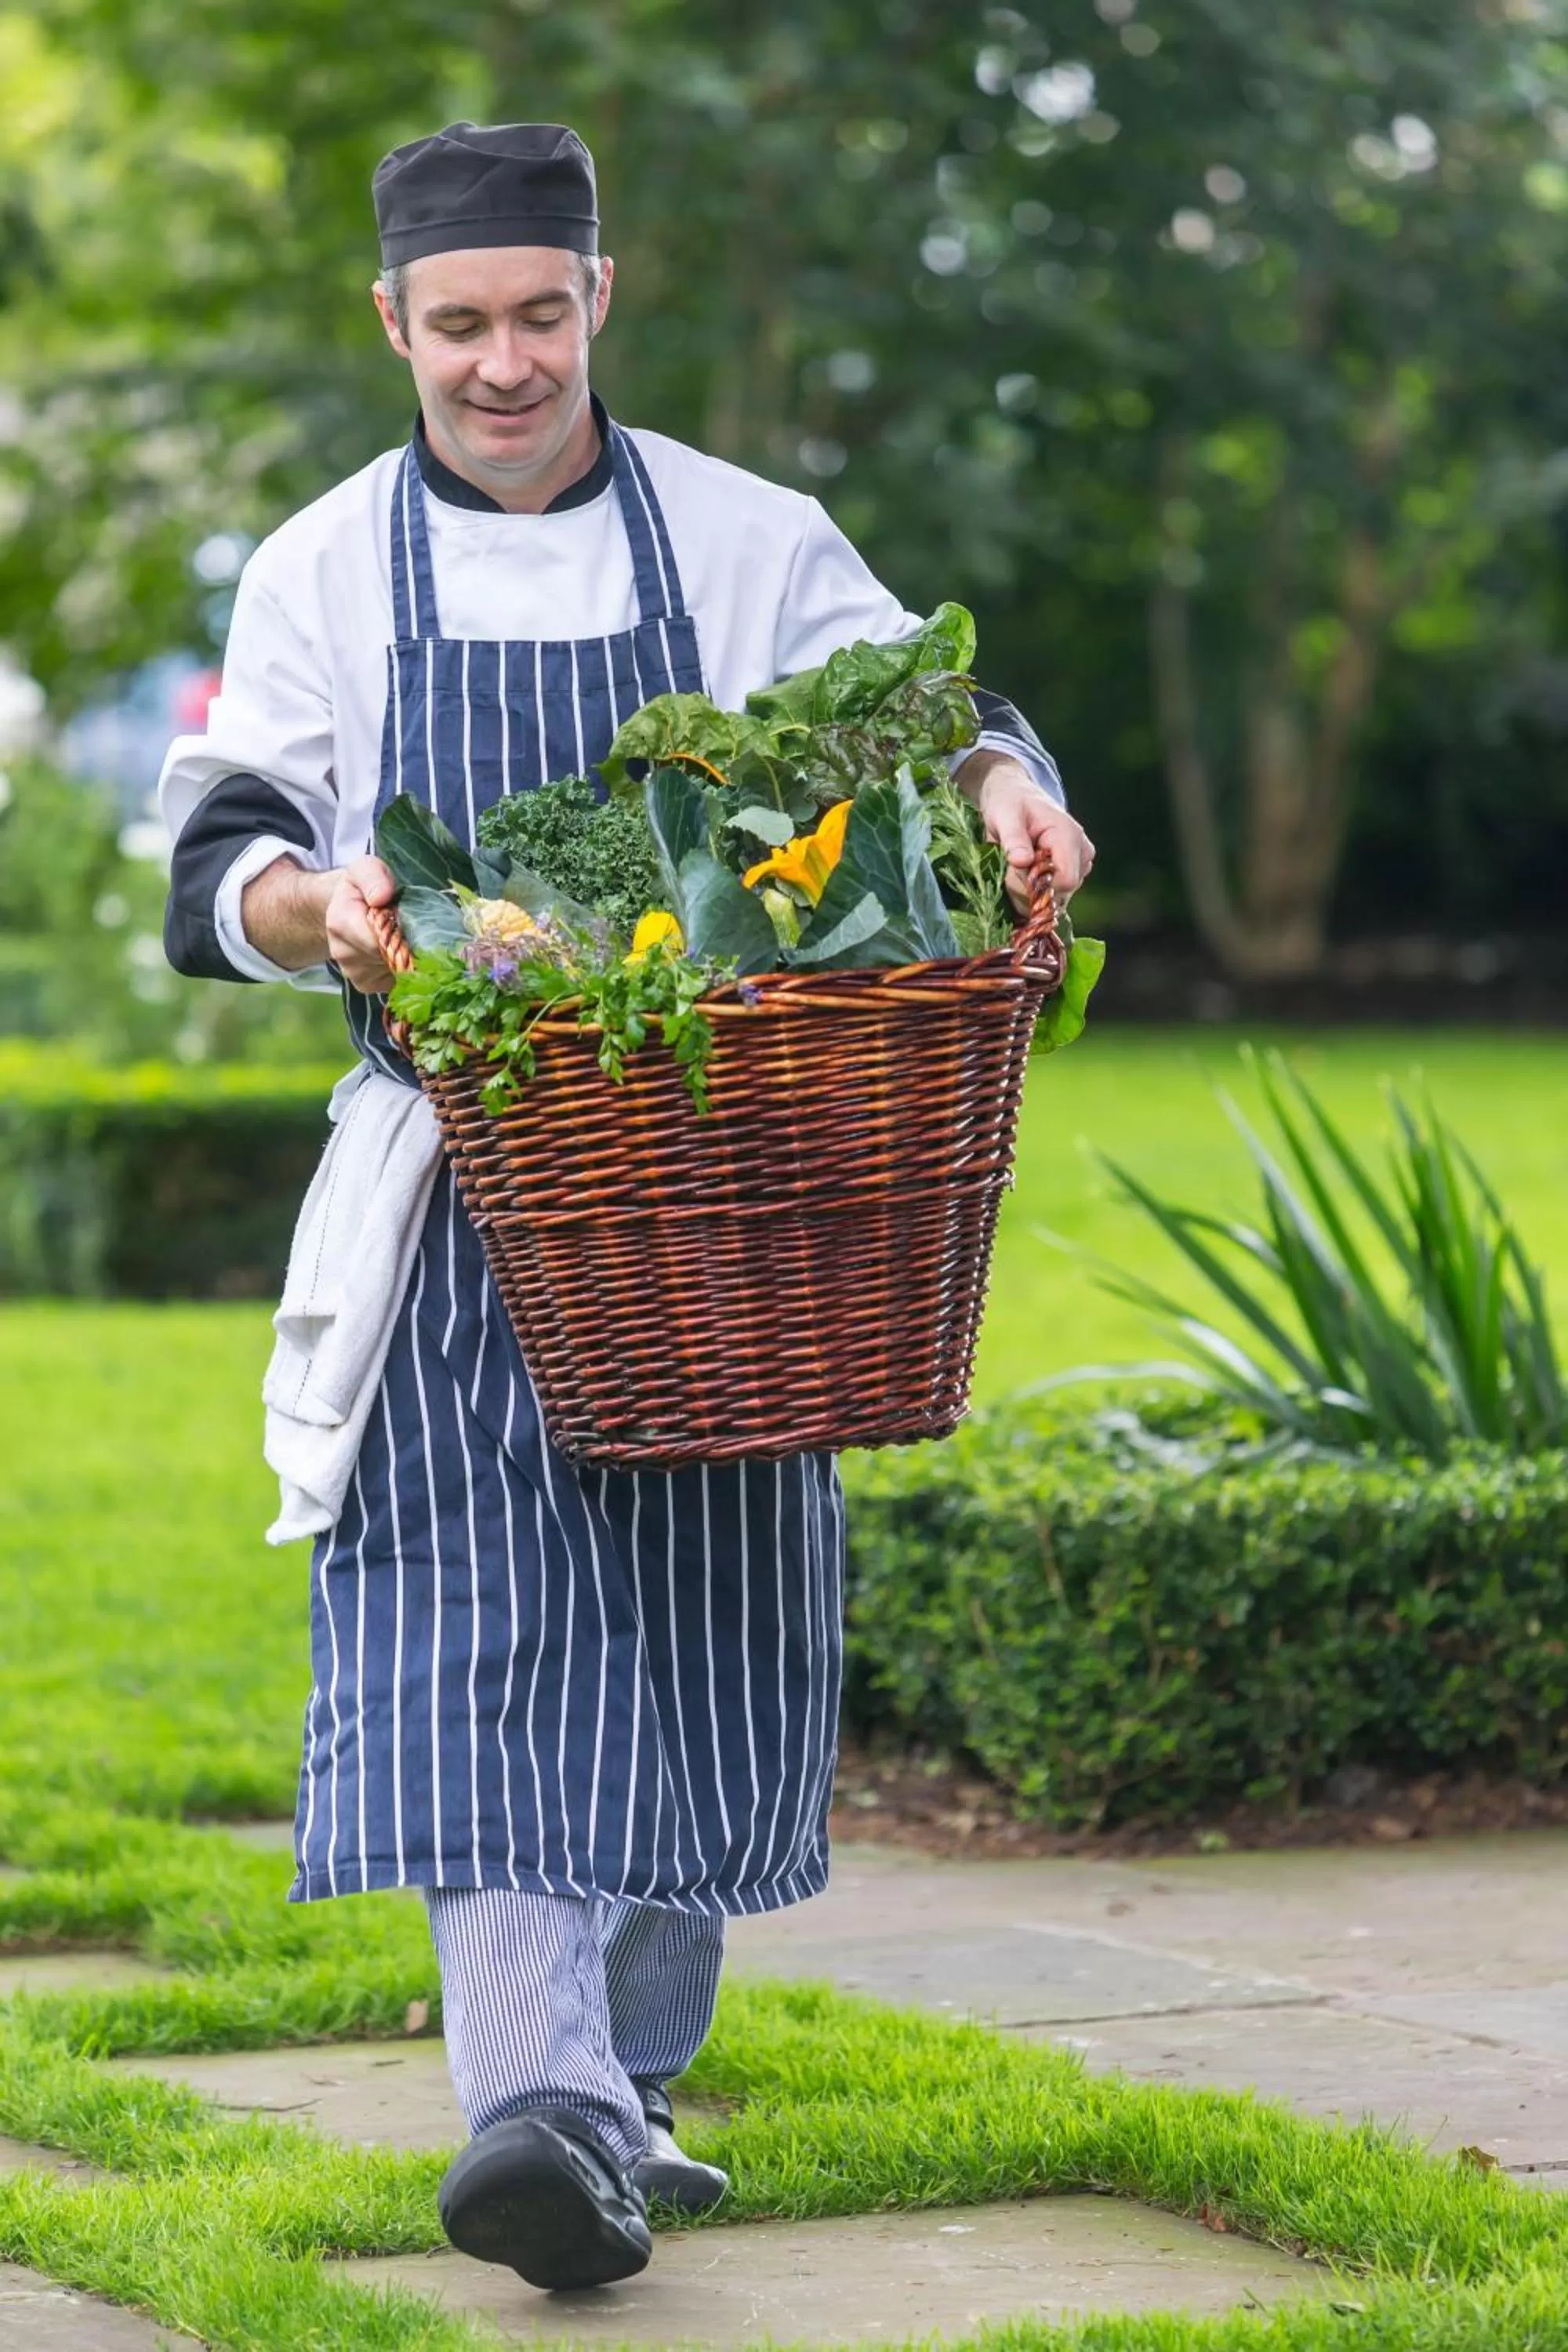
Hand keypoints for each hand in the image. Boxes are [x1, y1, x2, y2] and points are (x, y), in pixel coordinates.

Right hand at [322, 856, 398, 992]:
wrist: (342, 910)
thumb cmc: (359, 889)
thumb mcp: (365, 869)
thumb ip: (373, 876)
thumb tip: (381, 896)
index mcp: (341, 922)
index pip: (379, 941)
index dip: (401, 931)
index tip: (406, 918)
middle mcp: (343, 952)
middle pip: (390, 957)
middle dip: (406, 942)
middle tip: (406, 925)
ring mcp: (353, 972)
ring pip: (396, 970)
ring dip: (405, 954)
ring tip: (398, 935)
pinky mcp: (365, 985)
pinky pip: (395, 981)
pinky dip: (402, 967)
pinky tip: (395, 950)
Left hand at [965, 753, 1095, 914]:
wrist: (1015, 794)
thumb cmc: (1009, 802)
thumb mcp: (1004, 816)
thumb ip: (1013, 839)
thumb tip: (1022, 861)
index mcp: (1068, 836)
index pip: (1066, 881)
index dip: (1039, 888)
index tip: (1016, 876)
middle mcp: (1082, 851)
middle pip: (1062, 893)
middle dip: (1033, 892)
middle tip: (1010, 870)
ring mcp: (1081, 862)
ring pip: (1059, 897)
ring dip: (1033, 892)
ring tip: (1016, 867)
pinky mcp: (1075, 870)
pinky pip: (1057, 894)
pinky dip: (1038, 891)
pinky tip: (1024, 873)